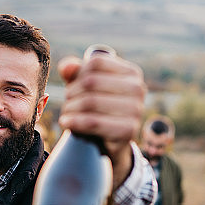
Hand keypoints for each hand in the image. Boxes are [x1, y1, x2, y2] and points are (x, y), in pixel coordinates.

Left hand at [57, 51, 146, 187]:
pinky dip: (75, 122)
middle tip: (67, 104)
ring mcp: (136, 109)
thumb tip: (67, 68)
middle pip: (91, 82)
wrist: (112, 142)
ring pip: (90, 102)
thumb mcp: (86, 86)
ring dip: (71, 109)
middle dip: (71, 93)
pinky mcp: (129, 130)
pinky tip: (67, 123)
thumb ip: (74, 72)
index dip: (78, 73)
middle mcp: (138, 88)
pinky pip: (93, 122)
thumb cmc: (98, 108)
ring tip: (66, 114)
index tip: (72, 86)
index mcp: (131, 73)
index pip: (96, 62)